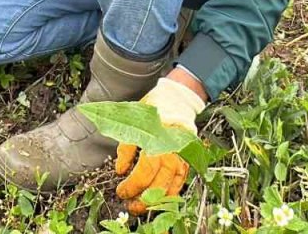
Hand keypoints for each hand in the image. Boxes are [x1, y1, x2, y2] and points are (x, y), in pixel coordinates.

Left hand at [115, 76, 206, 214]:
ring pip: (172, 187)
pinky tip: (161, 200)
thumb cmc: (153, 109)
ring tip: (143, 207)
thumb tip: (120, 169)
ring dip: (157, 201)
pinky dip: (171, 194)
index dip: (131, 185)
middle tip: (130, 206)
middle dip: (143, 199)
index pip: (144, 171)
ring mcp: (182, 157)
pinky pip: (181, 182)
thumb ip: (126, 147)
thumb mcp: (133, 122)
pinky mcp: (187, 160)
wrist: (177, 100)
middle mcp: (172, 152)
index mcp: (157, 141)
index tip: (120, 191)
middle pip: (159, 184)